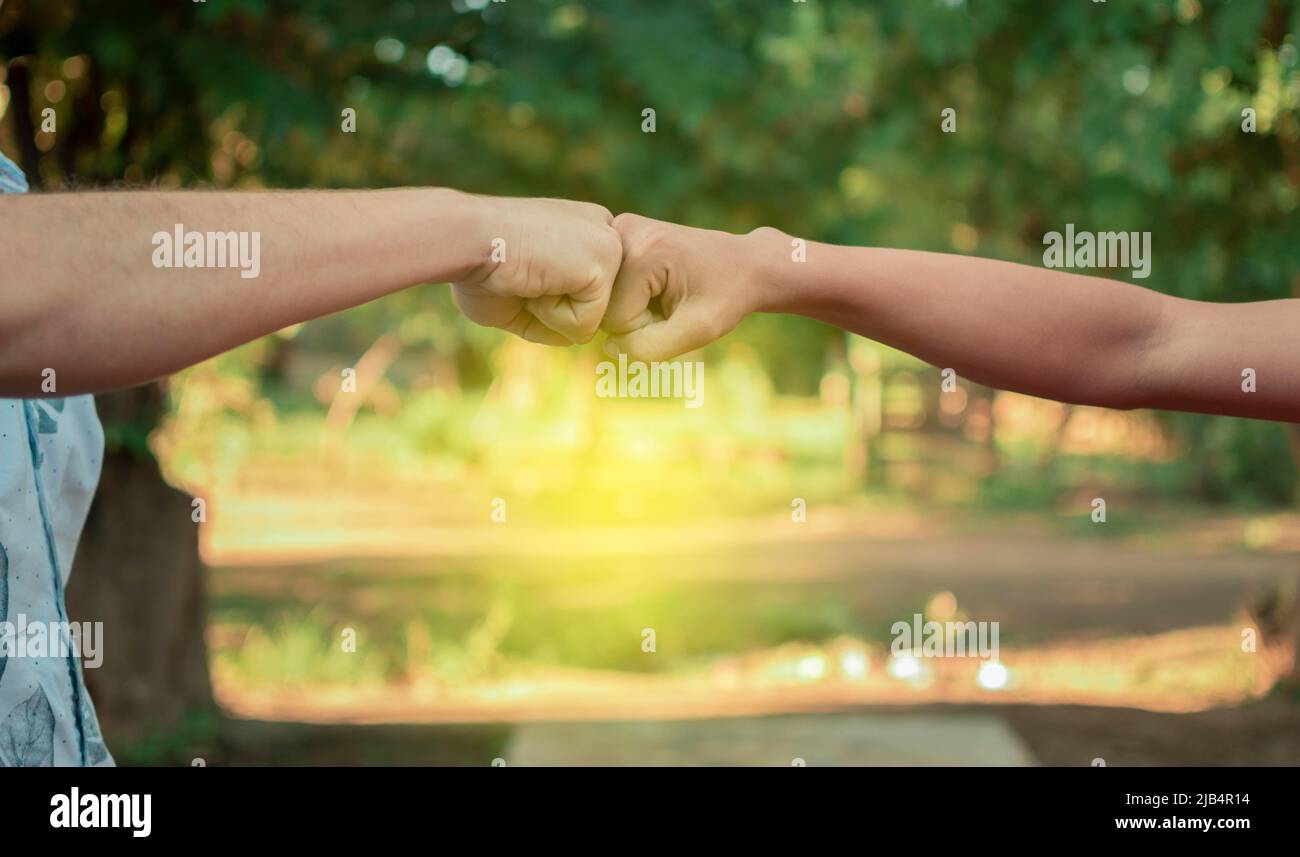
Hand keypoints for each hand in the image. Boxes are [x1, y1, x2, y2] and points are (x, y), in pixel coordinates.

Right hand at [453, 196, 621, 344]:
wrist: (466, 239)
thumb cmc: (480, 266)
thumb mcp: (521, 296)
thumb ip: (554, 312)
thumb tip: (581, 336)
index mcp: (583, 232)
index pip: (588, 294)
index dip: (551, 301)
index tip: (521, 272)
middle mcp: (603, 231)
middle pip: (595, 311)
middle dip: (553, 310)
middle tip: (524, 274)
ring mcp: (610, 244)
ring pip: (593, 320)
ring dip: (551, 313)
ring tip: (531, 275)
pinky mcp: (606, 260)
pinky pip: (586, 324)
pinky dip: (552, 315)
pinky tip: (536, 278)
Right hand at [601, 213, 777, 360]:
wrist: (747, 263)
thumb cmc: (728, 296)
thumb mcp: (698, 330)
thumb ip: (649, 348)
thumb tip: (609, 347)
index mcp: (642, 252)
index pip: (614, 320)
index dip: (646, 329)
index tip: (678, 310)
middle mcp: (623, 231)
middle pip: (605, 305)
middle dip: (637, 317)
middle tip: (674, 302)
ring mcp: (618, 228)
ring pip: (606, 296)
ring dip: (634, 306)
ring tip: (668, 292)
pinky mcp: (618, 232)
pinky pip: (609, 284)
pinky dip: (631, 293)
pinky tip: (657, 284)